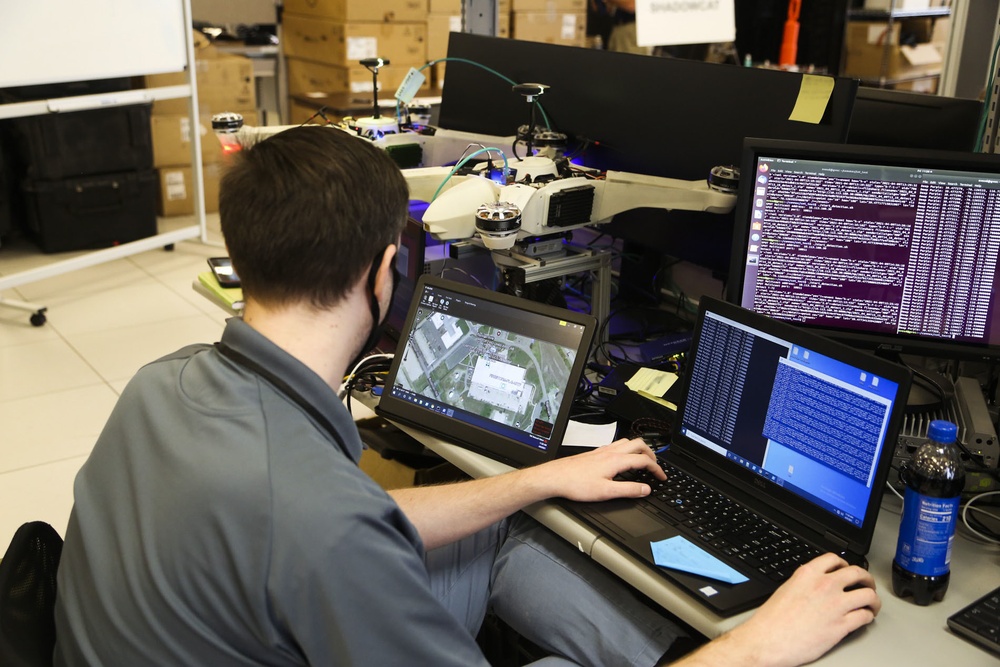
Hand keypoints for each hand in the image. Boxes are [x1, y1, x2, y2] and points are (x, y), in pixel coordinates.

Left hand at [534, 438, 665, 502]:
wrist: (555, 477)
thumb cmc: (576, 484)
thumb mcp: (606, 492)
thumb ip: (628, 490)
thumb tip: (645, 489)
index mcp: (616, 460)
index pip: (644, 460)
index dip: (656, 469)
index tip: (662, 477)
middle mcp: (610, 452)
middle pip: (638, 444)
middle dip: (651, 454)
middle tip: (656, 466)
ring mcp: (602, 451)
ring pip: (627, 442)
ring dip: (639, 449)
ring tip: (642, 460)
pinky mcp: (594, 453)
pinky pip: (616, 445)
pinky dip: (626, 450)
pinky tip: (621, 459)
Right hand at [675, 553, 879, 666]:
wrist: (768, 640)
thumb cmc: (772, 619)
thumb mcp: (786, 589)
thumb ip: (804, 582)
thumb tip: (816, 583)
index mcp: (808, 574)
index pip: (834, 559)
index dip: (845, 563)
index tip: (846, 569)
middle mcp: (825, 586)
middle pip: (857, 573)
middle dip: (866, 579)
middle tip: (866, 585)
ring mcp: (835, 605)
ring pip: (868, 595)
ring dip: (873, 599)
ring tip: (871, 604)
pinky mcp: (841, 626)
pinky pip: (865, 616)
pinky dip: (868, 617)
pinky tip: (864, 618)